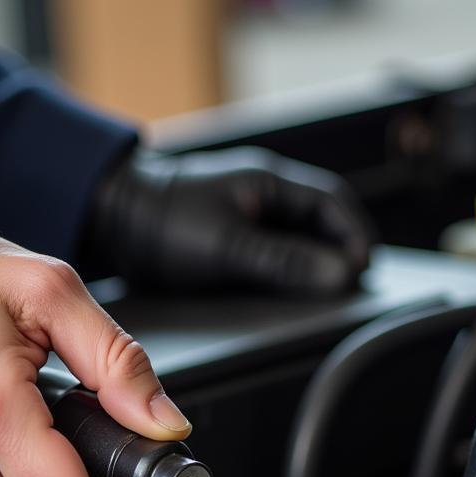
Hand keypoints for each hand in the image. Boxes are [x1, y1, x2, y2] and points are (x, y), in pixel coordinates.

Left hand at [90, 146, 371, 294]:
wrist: (110, 218)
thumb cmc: (161, 220)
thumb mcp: (229, 246)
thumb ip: (285, 261)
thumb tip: (337, 275)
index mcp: (269, 183)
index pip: (333, 206)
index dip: (355, 238)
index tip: (365, 270)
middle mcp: (260, 195)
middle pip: (320, 225)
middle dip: (340, 253)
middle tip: (354, 287)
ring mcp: (243, 215)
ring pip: (295, 240)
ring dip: (313, 263)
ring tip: (326, 293)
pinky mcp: (225, 237)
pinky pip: (269, 253)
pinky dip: (285, 271)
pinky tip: (283, 292)